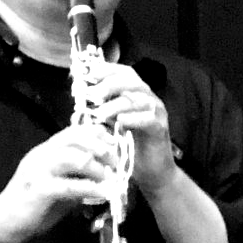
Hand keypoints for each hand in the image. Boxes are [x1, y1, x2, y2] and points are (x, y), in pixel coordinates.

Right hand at [0, 125, 118, 241]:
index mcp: (46, 151)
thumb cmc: (33, 205)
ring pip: (76, 158)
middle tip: (118, 166)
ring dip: (100, 170)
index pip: (75, 131)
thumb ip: (78, 177)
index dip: (99, 136)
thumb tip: (107, 175)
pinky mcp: (40, 190)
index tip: (116, 148)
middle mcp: (41, 155)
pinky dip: (92, 189)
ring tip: (113, 181)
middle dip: (103, 150)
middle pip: (77, 139)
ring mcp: (39, 171)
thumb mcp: (60, 185)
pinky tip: (105, 195)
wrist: (3, 223)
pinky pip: (71, 186)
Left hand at [87, 63, 176, 188]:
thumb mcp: (109, 124)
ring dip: (117, 104)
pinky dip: (133, 119)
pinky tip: (121, 122)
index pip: (124, 72)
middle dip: (109, 85)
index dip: (107, 70)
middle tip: (93, 95)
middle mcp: (148, 99)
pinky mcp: (161, 128)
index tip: (88, 74)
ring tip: (101, 113)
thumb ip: (100, 109)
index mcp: (136, 94)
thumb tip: (81, 97)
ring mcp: (157, 113)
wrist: (150, 172)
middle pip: (131, 81)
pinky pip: (149, 118)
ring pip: (138, 99)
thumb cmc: (129, 146)